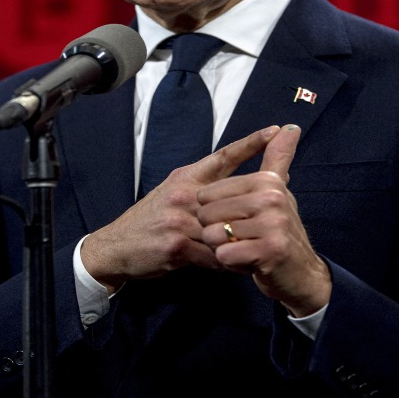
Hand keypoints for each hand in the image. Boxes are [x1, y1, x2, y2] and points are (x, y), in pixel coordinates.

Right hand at [81, 126, 284, 291]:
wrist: (116, 247)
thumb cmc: (148, 221)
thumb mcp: (171, 192)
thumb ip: (201, 187)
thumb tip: (234, 185)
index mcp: (186, 178)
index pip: (224, 156)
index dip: (251, 143)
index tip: (276, 131)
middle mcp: (185, 194)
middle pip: (234, 197)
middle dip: (257, 206)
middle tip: (282, 208)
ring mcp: (181, 221)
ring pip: (226, 231)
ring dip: (242, 241)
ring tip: (261, 245)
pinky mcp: (177, 247)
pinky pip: (214, 256)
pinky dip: (225, 262)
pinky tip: (235, 266)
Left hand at [196, 125, 331, 316]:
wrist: (302, 275)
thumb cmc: (281, 232)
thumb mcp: (278, 191)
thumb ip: (277, 158)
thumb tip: (289, 127)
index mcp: (268, 182)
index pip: (208, 194)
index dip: (214, 213)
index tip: (239, 220)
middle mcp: (272, 199)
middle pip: (207, 214)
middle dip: (216, 232)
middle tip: (240, 238)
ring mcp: (273, 225)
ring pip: (214, 236)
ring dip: (222, 249)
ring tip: (244, 249)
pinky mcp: (270, 252)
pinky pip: (224, 256)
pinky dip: (230, 264)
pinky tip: (248, 263)